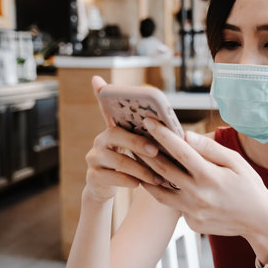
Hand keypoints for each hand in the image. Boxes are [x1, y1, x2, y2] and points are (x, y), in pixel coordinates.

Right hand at [84, 76, 162, 202]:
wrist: (107, 187)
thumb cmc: (131, 164)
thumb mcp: (138, 149)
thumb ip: (148, 137)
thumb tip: (173, 130)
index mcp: (113, 129)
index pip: (106, 108)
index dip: (100, 93)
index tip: (99, 81)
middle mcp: (100, 140)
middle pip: (116, 136)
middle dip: (138, 143)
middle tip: (156, 150)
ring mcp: (94, 158)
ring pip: (118, 161)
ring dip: (141, 169)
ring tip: (158, 177)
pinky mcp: (93, 176)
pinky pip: (113, 178)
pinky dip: (130, 181)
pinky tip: (141, 185)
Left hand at [139, 118, 267, 241]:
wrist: (259, 221)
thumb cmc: (250, 187)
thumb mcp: (236, 162)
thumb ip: (210, 149)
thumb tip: (186, 135)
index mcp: (209, 176)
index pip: (179, 150)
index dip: (162, 134)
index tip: (148, 121)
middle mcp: (197, 195)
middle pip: (163, 170)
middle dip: (146, 151)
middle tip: (134, 139)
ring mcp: (192, 212)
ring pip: (160, 191)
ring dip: (147, 174)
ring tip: (138, 160)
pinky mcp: (191, 223)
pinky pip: (175, 205)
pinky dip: (168, 192)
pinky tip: (164, 182)